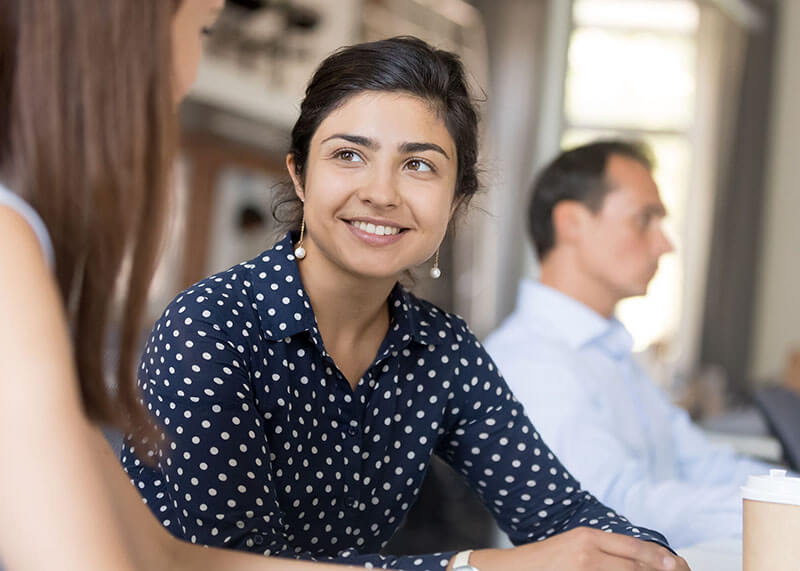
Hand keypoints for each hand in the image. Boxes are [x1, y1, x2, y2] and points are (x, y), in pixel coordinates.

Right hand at [451, 527, 689, 569]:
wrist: (510, 570)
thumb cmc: (544, 562)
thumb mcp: (574, 547)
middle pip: (637, 566)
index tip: (681, 566)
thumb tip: (639, 561)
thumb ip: (603, 551)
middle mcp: (588, 552)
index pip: (636, 548)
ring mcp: (583, 570)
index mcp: (589, 537)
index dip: (662, 559)